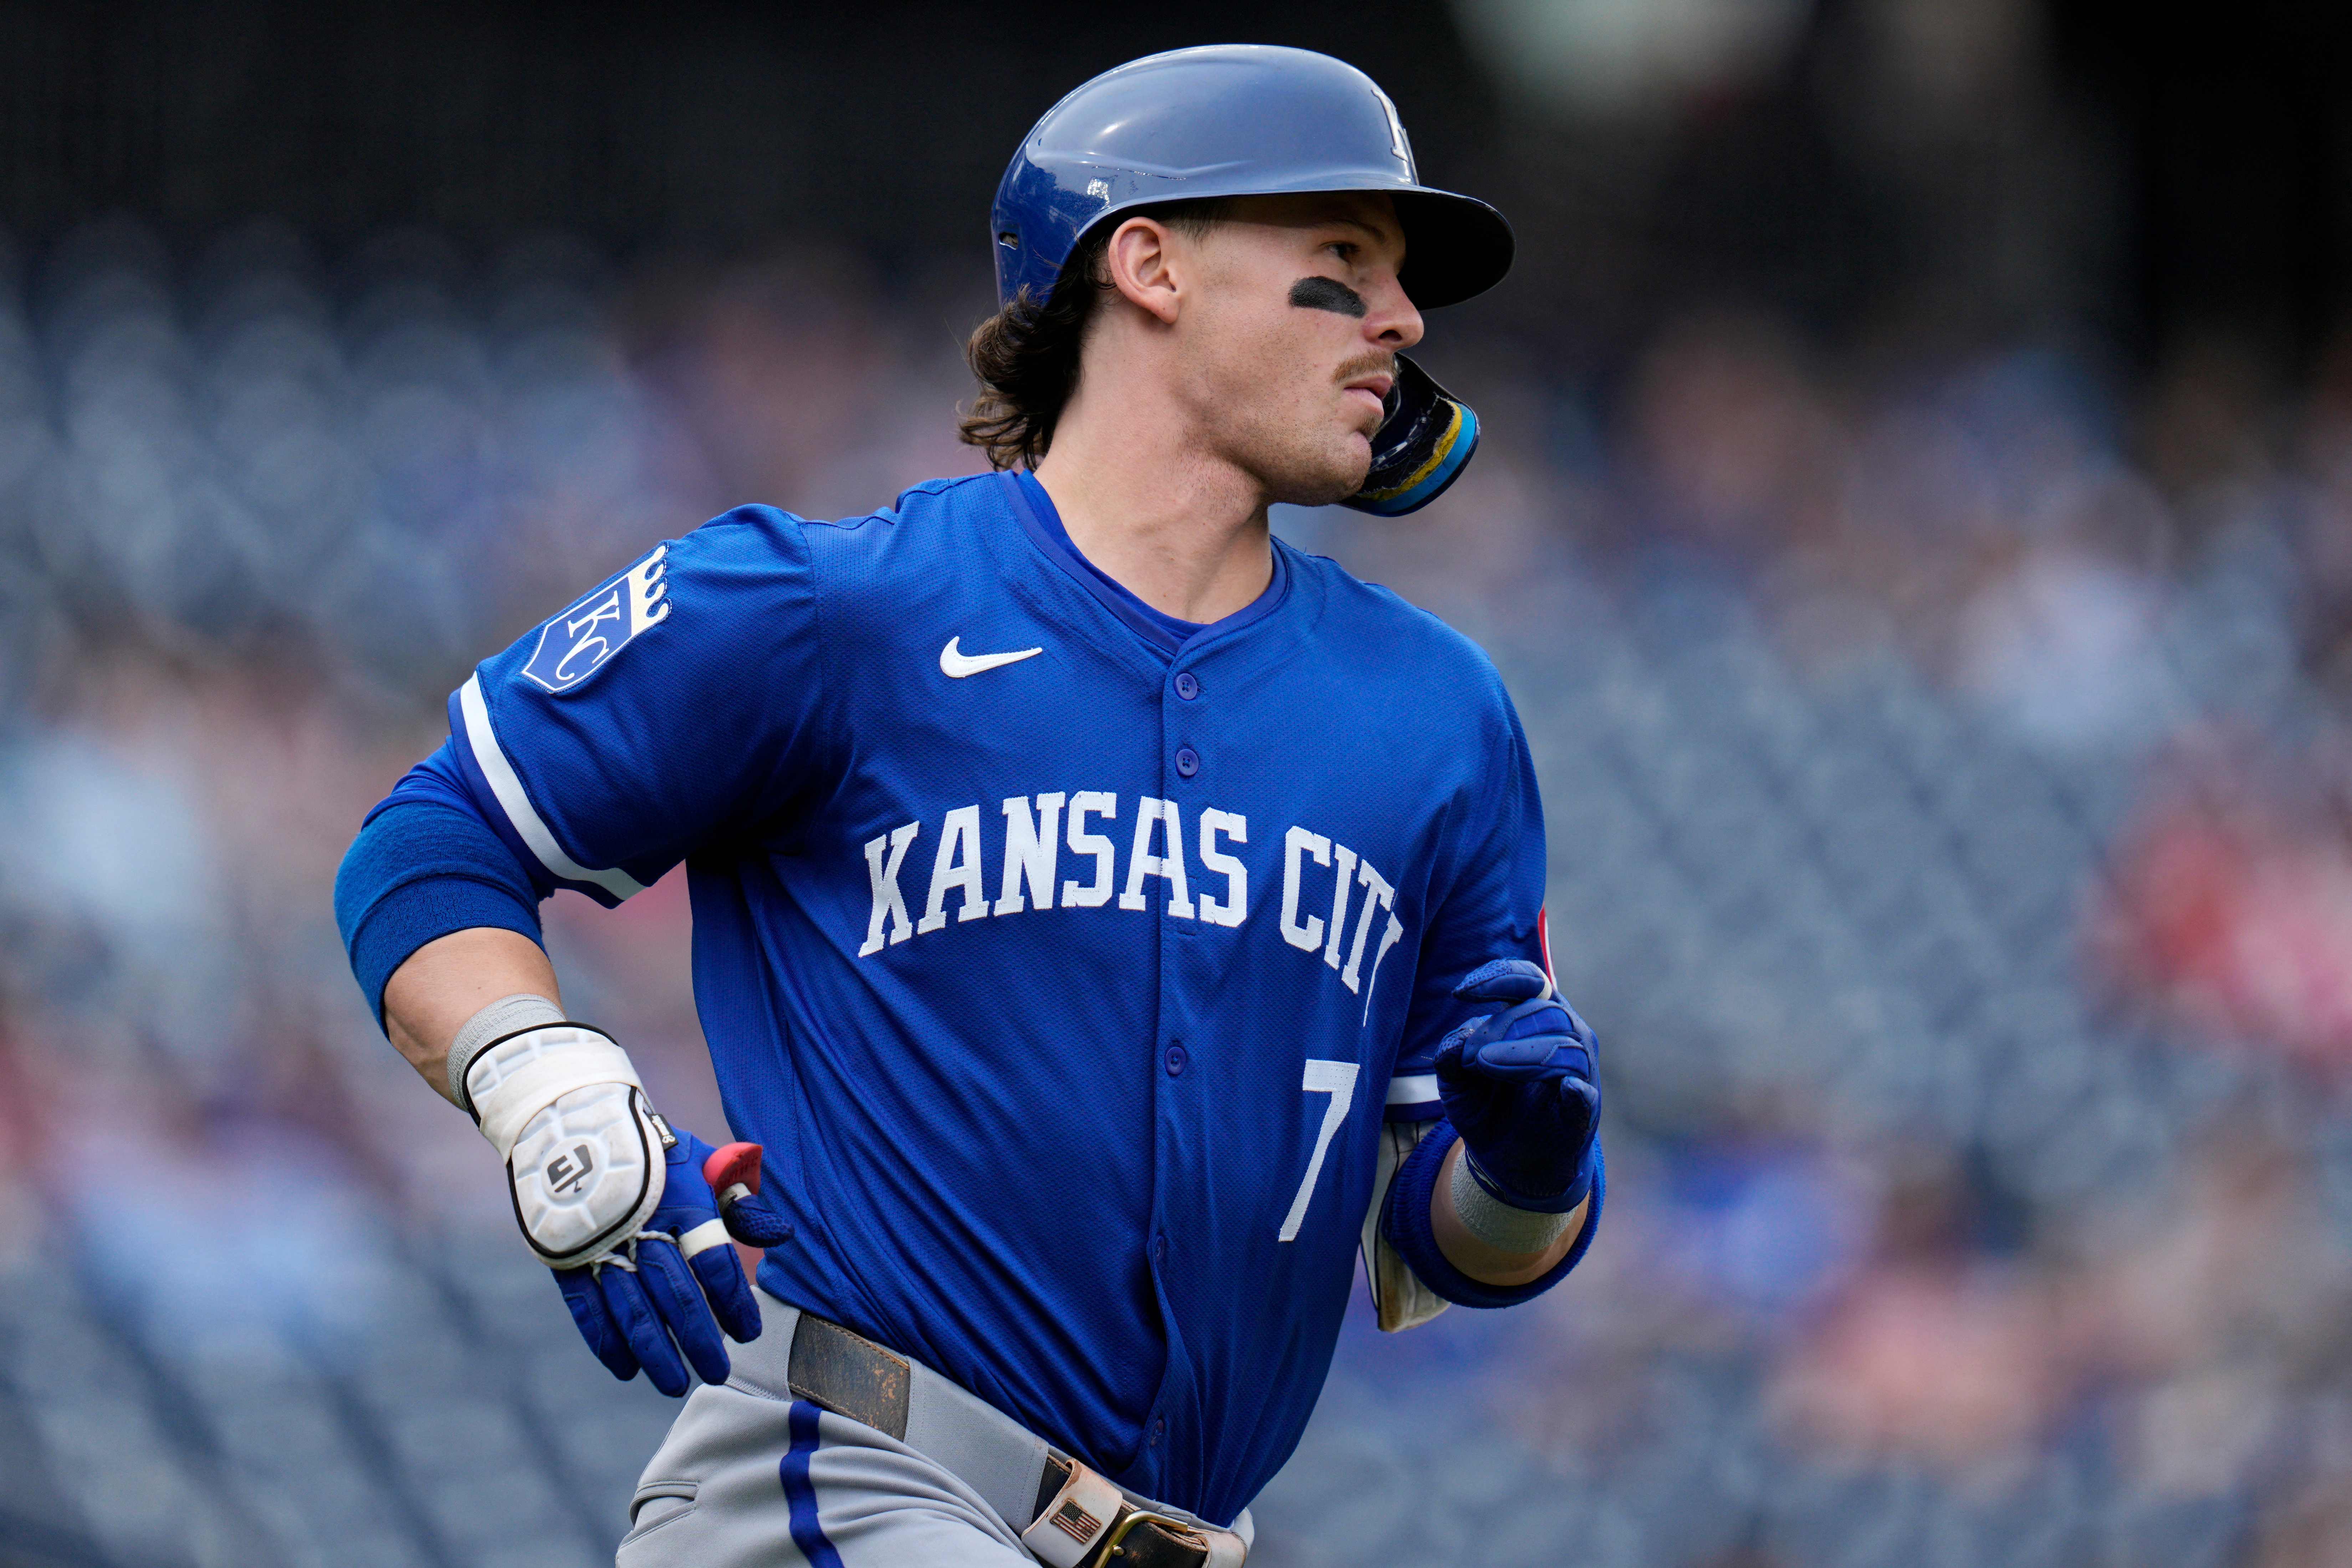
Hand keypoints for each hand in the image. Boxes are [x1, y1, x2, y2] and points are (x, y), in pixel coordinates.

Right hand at [553, 1126, 794, 1395]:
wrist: (575, 1124)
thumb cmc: (656, 1149)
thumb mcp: (703, 1161)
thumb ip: (740, 1200)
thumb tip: (779, 1236)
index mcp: (683, 1201)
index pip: (714, 1262)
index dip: (733, 1301)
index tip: (748, 1332)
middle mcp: (644, 1228)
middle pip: (677, 1295)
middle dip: (698, 1340)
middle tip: (718, 1373)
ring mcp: (602, 1245)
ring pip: (633, 1311)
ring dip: (655, 1353)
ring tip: (674, 1385)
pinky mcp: (568, 1258)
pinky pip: (588, 1310)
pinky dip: (607, 1343)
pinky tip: (627, 1369)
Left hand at [1434, 959, 1600, 1213]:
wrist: (1508, 1163)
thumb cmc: (1486, 1108)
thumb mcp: (1457, 1080)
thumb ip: (1451, 1055)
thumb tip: (1456, 1040)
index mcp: (1537, 1019)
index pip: (1529, 981)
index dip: (1499, 977)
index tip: (1461, 993)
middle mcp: (1567, 1036)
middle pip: (1543, 1012)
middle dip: (1500, 1028)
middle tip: (1471, 1057)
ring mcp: (1580, 1074)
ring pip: (1563, 1048)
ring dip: (1520, 1054)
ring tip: (1484, 1066)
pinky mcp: (1583, 1113)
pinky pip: (1585, 1097)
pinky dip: (1577, 1092)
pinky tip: (1568, 1089)